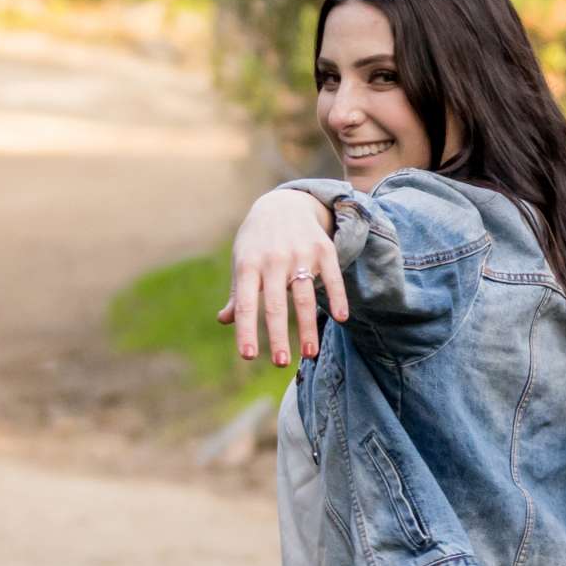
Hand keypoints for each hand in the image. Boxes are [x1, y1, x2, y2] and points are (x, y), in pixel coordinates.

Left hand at [217, 191, 346, 366]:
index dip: (246, 331)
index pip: (246, 304)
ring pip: (304, 296)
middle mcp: (273, 259)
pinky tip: (341, 318)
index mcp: (248, 265)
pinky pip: (332, 276)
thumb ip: (238, 293)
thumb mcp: (243, 261)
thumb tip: (224, 320)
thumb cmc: (259, 241)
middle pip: (276, 305)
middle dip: (278, 336)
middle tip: (281, 363)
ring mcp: (300, 253)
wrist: (285, 203)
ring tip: (309, 354)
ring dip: (307, 328)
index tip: (249, 356)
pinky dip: (337, 297)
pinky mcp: (323, 248)